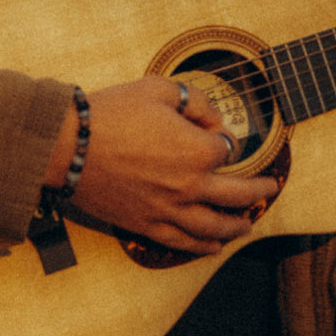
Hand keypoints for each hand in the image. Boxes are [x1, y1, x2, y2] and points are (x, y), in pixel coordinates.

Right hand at [44, 75, 278, 254]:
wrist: (65, 146)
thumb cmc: (110, 113)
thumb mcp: (158, 89)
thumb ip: (195, 101)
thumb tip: (214, 122)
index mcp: (198, 151)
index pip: (227, 149)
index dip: (221, 138)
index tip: (211, 133)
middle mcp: (190, 186)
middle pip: (237, 194)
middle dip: (258, 190)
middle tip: (269, 189)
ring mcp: (169, 210)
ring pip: (215, 226)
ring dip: (237, 225)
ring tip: (248, 224)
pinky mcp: (146, 225)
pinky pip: (183, 242)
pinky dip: (203, 246)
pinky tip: (214, 246)